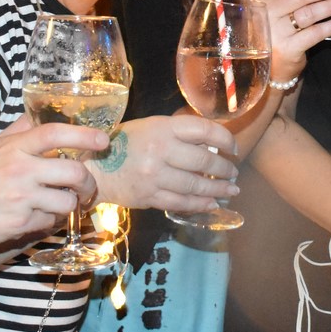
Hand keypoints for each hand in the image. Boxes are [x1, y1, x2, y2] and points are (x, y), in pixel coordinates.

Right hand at [0, 115, 103, 251]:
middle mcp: (19, 170)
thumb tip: (35, 114)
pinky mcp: (19, 224)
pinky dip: (49, 222)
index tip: (103, 140)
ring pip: (67, 201)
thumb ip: (16, 132)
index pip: (55, 133)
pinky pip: (50, 223)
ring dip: (68, 206)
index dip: (84, 135)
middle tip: (87, 188)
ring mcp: (20, 198)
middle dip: (88, 183)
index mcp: (13, 148)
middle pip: (74, 172)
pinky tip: (36, 218)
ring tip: (57, 205)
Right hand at [88, 114, 238, 212]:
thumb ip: (179, 133)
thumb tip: (211, 144)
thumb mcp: (151, 127)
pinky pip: (182, 203)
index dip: (225, 138)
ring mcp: (155, 177)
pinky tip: (212, 204)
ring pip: (195, 186)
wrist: (96, 169)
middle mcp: (160, 151)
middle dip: (225, 168)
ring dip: (218, 189)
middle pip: (204, 161)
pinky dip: (200, 204)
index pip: (204, 130)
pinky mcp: (150, 197)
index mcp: (163, 128)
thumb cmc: (126, 143)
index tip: (234, 148)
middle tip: (234, 172)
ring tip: (231, 189)